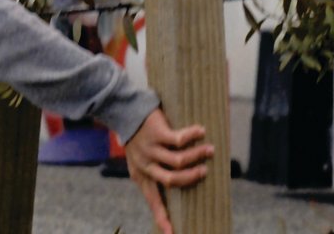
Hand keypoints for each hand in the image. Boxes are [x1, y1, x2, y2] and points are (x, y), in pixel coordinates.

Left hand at [123, 107, 214, 233]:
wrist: (124, 111)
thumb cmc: (136, 138)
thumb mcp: (139, 160)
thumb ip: (152, 172)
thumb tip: (177, 181)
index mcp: (141, 175)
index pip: (153, 200)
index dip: (162, 217)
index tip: (172, 233)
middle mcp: (145, 165)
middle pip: (172, 180)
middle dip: (191, 178)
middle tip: (204, 172)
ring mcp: (150, 149)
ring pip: (179, 160)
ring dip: (197, 156)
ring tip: (209, 150)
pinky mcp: (156, 133)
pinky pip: (179, 139)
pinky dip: (192, 136)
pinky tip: (201, 131)